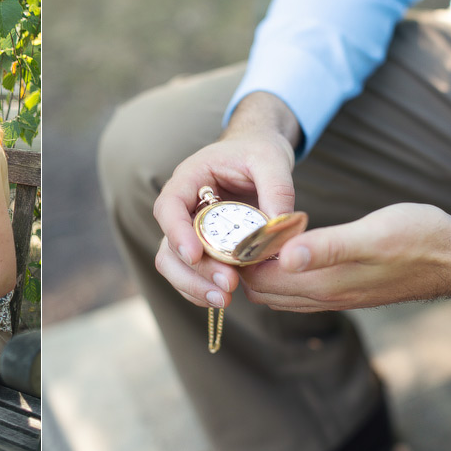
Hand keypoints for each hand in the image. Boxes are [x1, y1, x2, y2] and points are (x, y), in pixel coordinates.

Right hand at [153, 93, 298, 308]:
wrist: (257, 154)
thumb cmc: (258, 151)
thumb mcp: (272, 159)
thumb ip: (278, 189)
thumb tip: (282, 227)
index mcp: (189, 179)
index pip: (169, 207)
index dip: (176, 232)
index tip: (195, 254)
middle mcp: (182, 207)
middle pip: (168, 245)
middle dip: (193, 270)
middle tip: (227, 284)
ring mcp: (190, 230)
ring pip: (175, 265)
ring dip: (195, 286)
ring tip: (225, 300)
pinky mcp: (204, 247)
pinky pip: (192, 273)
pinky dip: (203, 289)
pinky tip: (224, 299)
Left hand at [241, 203, 450, 311]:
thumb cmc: (417, 239)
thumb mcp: (371, 235)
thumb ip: (326, 248)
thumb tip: (284, 258)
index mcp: (324, 285)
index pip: (259, 281)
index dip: (241, 259)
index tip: (234, 230)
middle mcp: (324, 297)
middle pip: (263, 290)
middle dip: (244, 267)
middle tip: (239, 232)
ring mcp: (335, 296)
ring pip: (280, 292)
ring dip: (262, 270)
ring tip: (256, 237)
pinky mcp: (346, 289)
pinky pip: (299, 289)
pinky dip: (282, 272)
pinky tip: (285, 247)